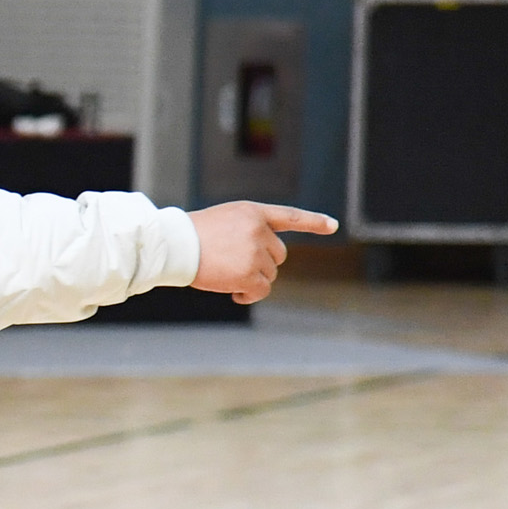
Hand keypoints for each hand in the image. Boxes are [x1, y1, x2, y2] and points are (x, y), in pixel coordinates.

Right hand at [190, 201, 336, 303]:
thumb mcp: (224, 222)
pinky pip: (261, 290)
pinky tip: (234, 293)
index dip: (314, 222)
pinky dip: (249, 295)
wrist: (174, 245)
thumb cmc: (191, 235)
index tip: (333, 226)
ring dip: (252, 279)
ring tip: (225, 274)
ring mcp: (255, 252)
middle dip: (261, 264)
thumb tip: (267, 262)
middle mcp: (259, 230)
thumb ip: (248, 232)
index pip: (291, 216)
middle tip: (233, 265)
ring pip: (269, 274)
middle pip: (278, 255)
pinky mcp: (249, 273)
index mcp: (253, 213)